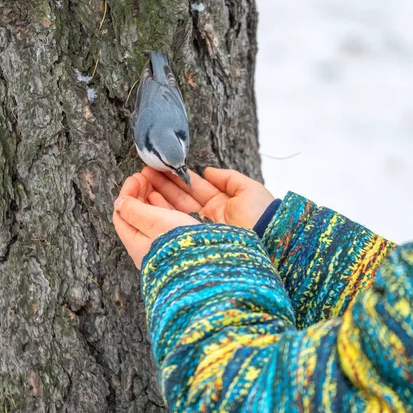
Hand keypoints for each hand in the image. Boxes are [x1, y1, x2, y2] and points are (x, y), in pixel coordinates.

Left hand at [113, 173, 199, 268]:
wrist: (207, 263)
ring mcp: (166, 241)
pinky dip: (166, 203)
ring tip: (155, 179)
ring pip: (155, 213)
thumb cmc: (178, 243)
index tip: (135, 178)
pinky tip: (166, 195)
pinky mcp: (182, 238)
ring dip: (153, 194)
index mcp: (137, 244)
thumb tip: (119, 202)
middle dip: (140, 192)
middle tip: (144, 176)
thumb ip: (134, 210)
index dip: (127, 194)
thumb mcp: (153, 223)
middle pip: (138, 214)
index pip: (122, 216)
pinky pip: (169, 217)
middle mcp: (150, 244)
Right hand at [141, 167, 274, 228]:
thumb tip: (208, 171)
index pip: (196, 189)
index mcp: (223, 206)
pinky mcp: (194, 240)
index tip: (164, 168)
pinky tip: (150, 199)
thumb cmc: (263, 216)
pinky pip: (176, 223)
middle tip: (146, 172)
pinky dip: (162, 211)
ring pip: (175, 210)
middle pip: (182, 199)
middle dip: (164, 185)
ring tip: (143, 181)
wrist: (269, 244)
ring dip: (159, 196)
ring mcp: (201, 230)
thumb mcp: (249, 191)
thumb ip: (229, 178)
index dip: (179, 179)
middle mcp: (209, 219)